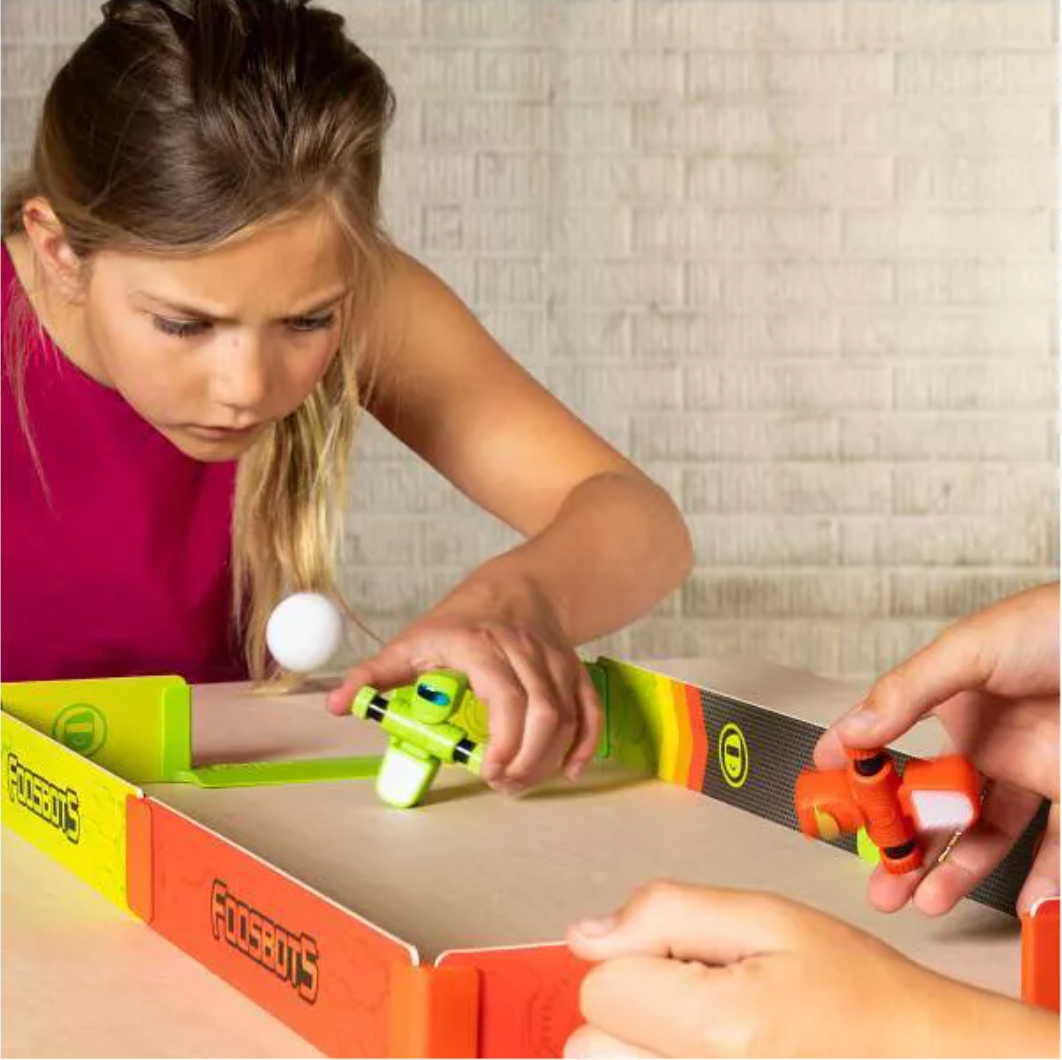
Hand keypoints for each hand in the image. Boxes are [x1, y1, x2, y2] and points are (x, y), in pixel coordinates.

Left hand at [326, 567, 600, 793]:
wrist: (518, 587)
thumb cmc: (461, 620)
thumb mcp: (412, 641)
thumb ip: (375, 675)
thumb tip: (337, 704)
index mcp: (480, 646)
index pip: (505, 696)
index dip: (504, 739)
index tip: (488, 770)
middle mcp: (524, 652)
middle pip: (543, 712)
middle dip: (527, 759)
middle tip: (504, 785)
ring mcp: (554, 662)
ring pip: (567, 715)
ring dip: (550, 757)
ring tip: (521, 781)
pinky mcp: (573, 671)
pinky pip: (589, 709)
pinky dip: (584, 742)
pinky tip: (568, 768)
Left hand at [564, 881, 1055, 1057]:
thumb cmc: (858, 990)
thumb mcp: (768, 919)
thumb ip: (667, 914)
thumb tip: (584, 936)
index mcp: (717, 1029)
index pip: (600, 987)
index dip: (639, 957)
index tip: (692, 960)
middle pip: (591, 1044)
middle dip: (633, 1009)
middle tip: (704, 1000)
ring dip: (638, 1049)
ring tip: (709, 1034)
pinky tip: (705, 1053)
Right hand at [815, 583, 1059, 916]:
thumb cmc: (1050, 625)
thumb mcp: (967, 651)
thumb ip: (907, 693)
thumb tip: (850, 733)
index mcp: (953, 705)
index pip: (895, 747)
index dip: (863, 776)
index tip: (829, 801)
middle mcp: (988, 743)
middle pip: (935, 805)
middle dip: (904, 847)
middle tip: (880, 882)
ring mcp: (1030, 771)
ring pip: (985, 834)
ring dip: (955, 872)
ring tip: (925, 902)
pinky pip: (1057, 849)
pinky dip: (1040, 884)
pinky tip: (1019, 905)